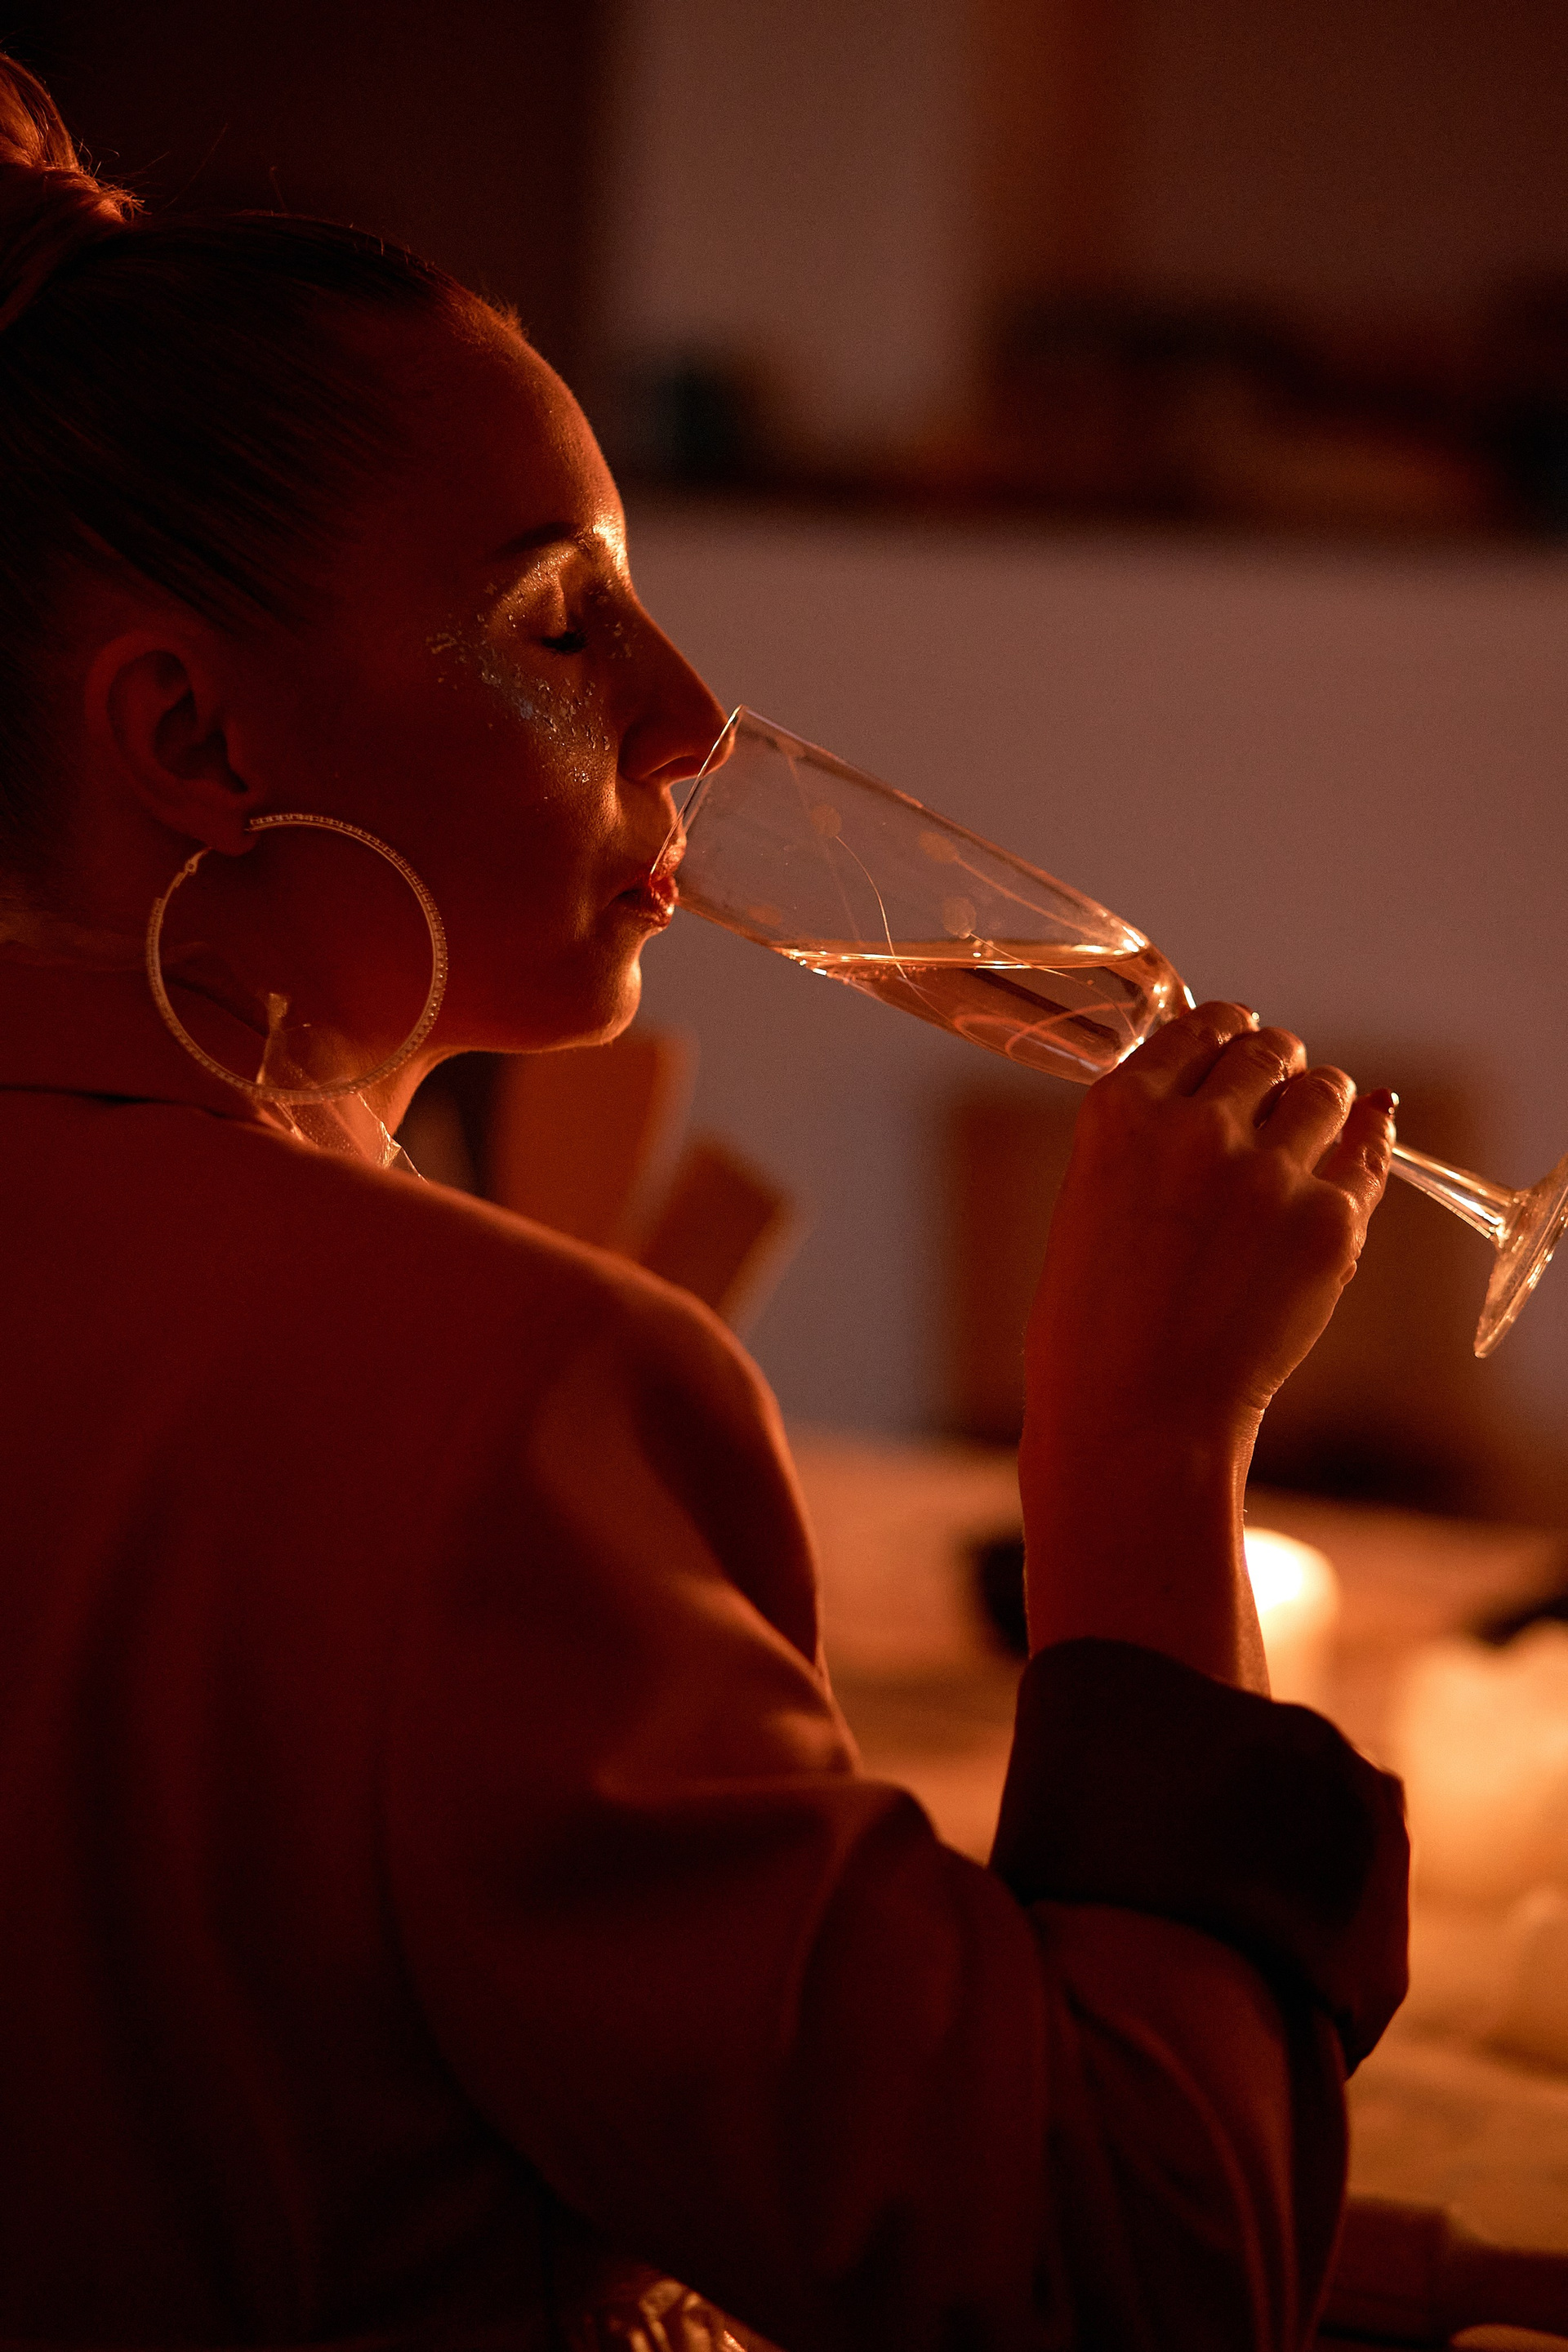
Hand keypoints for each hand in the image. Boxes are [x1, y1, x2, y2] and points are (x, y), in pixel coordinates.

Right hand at [1019, 1001, 1394, 1682]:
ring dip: (1319, 1108)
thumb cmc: (1097, 1322)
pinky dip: (1358, 1154)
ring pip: (1327, 1088)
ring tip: (1304, 1147)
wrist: (1134, 1414)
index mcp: (1120, 1111)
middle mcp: (1194, 1127)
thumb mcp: (1097, 1199)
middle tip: (1272, 1109)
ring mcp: (1267, 1172)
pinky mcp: (1328, 1222)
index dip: (1227, 1037)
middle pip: (1269, 1048)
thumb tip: (1253, 1078)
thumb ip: (1160, 1132)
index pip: (1202, 1024)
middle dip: (1275, 1071)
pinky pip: (1367, 1153)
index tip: (1235, 1058)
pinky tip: (1343, 1168)